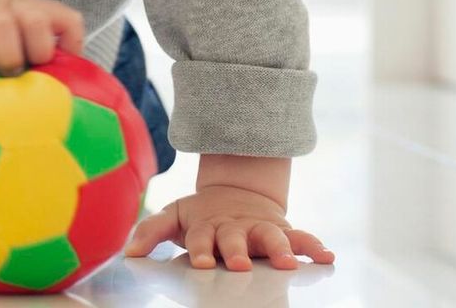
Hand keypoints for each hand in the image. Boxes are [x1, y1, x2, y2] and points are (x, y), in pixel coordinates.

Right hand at [0, 0, 84, 76]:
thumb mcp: (10, 21)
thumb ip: (29, 46)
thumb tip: (56, 91)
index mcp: (29, 7)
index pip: (66, 20)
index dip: (70, 48)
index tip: (60, 72)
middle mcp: (8, 4)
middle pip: (36, 20)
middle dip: (35, 52)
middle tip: (25, 72)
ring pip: (1, 23)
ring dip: (5, 55)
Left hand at [125, 185, 334, 269]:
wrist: (236, 191)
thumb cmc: (202, 215)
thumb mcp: (175, 216)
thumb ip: (152, 231)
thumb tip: (128, 253)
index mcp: (208, 226)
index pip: (202, 239)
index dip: (200, 250)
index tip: (200, 263)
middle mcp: (235, 228)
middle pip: (235, 239)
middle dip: (236, 251)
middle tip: (239, 264)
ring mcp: (259, 228)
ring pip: (271, 236)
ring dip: (280, 248)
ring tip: (289, 262)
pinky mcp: (282, 230)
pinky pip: (301, 236)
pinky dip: (313, 245)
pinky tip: (326, 256)